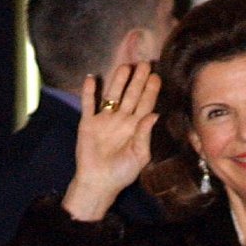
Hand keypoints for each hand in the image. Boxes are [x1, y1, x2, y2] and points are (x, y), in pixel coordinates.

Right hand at [62, 63, 160, 222]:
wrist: (98, 182)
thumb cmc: (122, 173)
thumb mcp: (139, 156)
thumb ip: (145, 135)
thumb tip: (155, 114)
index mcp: (136, 128)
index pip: (145, 104)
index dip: (151, 90)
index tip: (156, 75)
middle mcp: (121, 120)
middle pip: (131, 95)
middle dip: (138, 80)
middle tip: (144, 63)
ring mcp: (104, 120)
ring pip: (112, 95)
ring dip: (118, 81)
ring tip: (125, 66)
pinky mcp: (88, 123)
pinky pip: (88, 104)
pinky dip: (89, 92)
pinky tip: (93, 78)